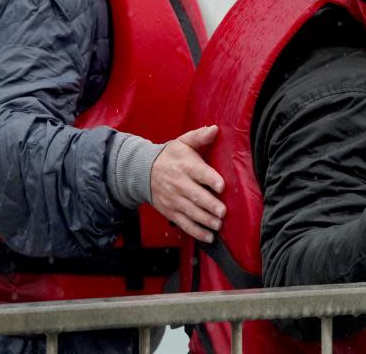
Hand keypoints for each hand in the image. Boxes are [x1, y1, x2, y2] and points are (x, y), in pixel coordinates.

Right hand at [149, 125, 225, 242]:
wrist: (143, 172)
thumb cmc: (170, 157)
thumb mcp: (183, 143)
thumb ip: (199, 137)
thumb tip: (214, 129)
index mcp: (185, 166)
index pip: (199, 173)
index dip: (211, 179)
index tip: (221, 186)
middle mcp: (179, 184)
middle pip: (196, 195)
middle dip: (209, 205)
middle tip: (222, 211)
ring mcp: (174, 200)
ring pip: (191, 212)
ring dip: (205, 220)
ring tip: (218, 224)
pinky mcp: (171, 212)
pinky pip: (184, 224)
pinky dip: (196, 232)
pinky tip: (209, 237)